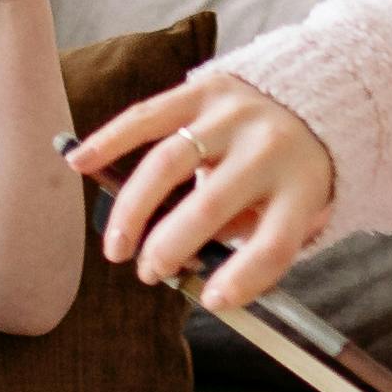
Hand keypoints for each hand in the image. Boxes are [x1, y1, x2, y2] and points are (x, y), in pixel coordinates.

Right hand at [71, 66, 338, 304]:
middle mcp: (269, 147)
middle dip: (169, 248)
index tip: (211, 302)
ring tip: (117, 246)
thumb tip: (187, 267)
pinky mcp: (204, 90)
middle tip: (149, 273)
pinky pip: (148, 117)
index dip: (241, 280)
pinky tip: (79, 163)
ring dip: (133, 210)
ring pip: (169, 163)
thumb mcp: (293, 212)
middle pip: (211, 206)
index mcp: (302, 187)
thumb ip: (247, 240)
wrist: (312, 97)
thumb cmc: (289, 174)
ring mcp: (234, 115)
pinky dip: (110, 141)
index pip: (273, 244)